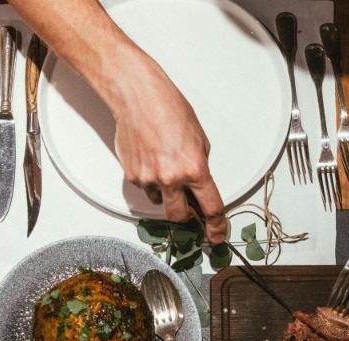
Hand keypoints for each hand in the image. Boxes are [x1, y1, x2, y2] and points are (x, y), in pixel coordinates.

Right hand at [108, 60, 226, 242]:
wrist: (137, 97)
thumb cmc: (168, 109)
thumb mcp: (199, 139)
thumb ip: (201, 167)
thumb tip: (198, 187)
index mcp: (194, 169)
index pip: (211, 207)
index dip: (216, 226)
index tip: (216, 234)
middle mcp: (171, 178)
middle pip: (180, 217)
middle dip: (186, 215)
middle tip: (188, 207)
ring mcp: (149, 179)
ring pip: (160, 202)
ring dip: (166, 194)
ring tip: (164, 166)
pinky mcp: (132, 176)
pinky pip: (145, 188)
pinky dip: (150, 180)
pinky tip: (151, 159)